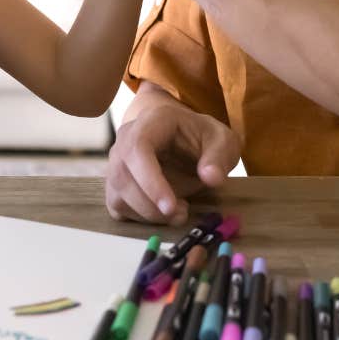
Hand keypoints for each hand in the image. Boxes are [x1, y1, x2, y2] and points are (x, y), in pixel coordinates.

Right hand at [105, 97, 241, 224]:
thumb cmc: (202, 138)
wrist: (186, 139)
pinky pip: (117, 205)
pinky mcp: (116, 182)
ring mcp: (117, 160)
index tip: (170, 206)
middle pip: (122, 175)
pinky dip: (139, 218)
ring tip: (179, 213)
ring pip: (117, 194)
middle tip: (181, 215)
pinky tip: (162, 214)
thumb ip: (219, 157)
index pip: (137, 148)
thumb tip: (211, 177)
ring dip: (147, 214)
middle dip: (150, 205)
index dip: (150, 181)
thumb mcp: (222, 141)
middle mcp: (127, 138)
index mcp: (152, 121)